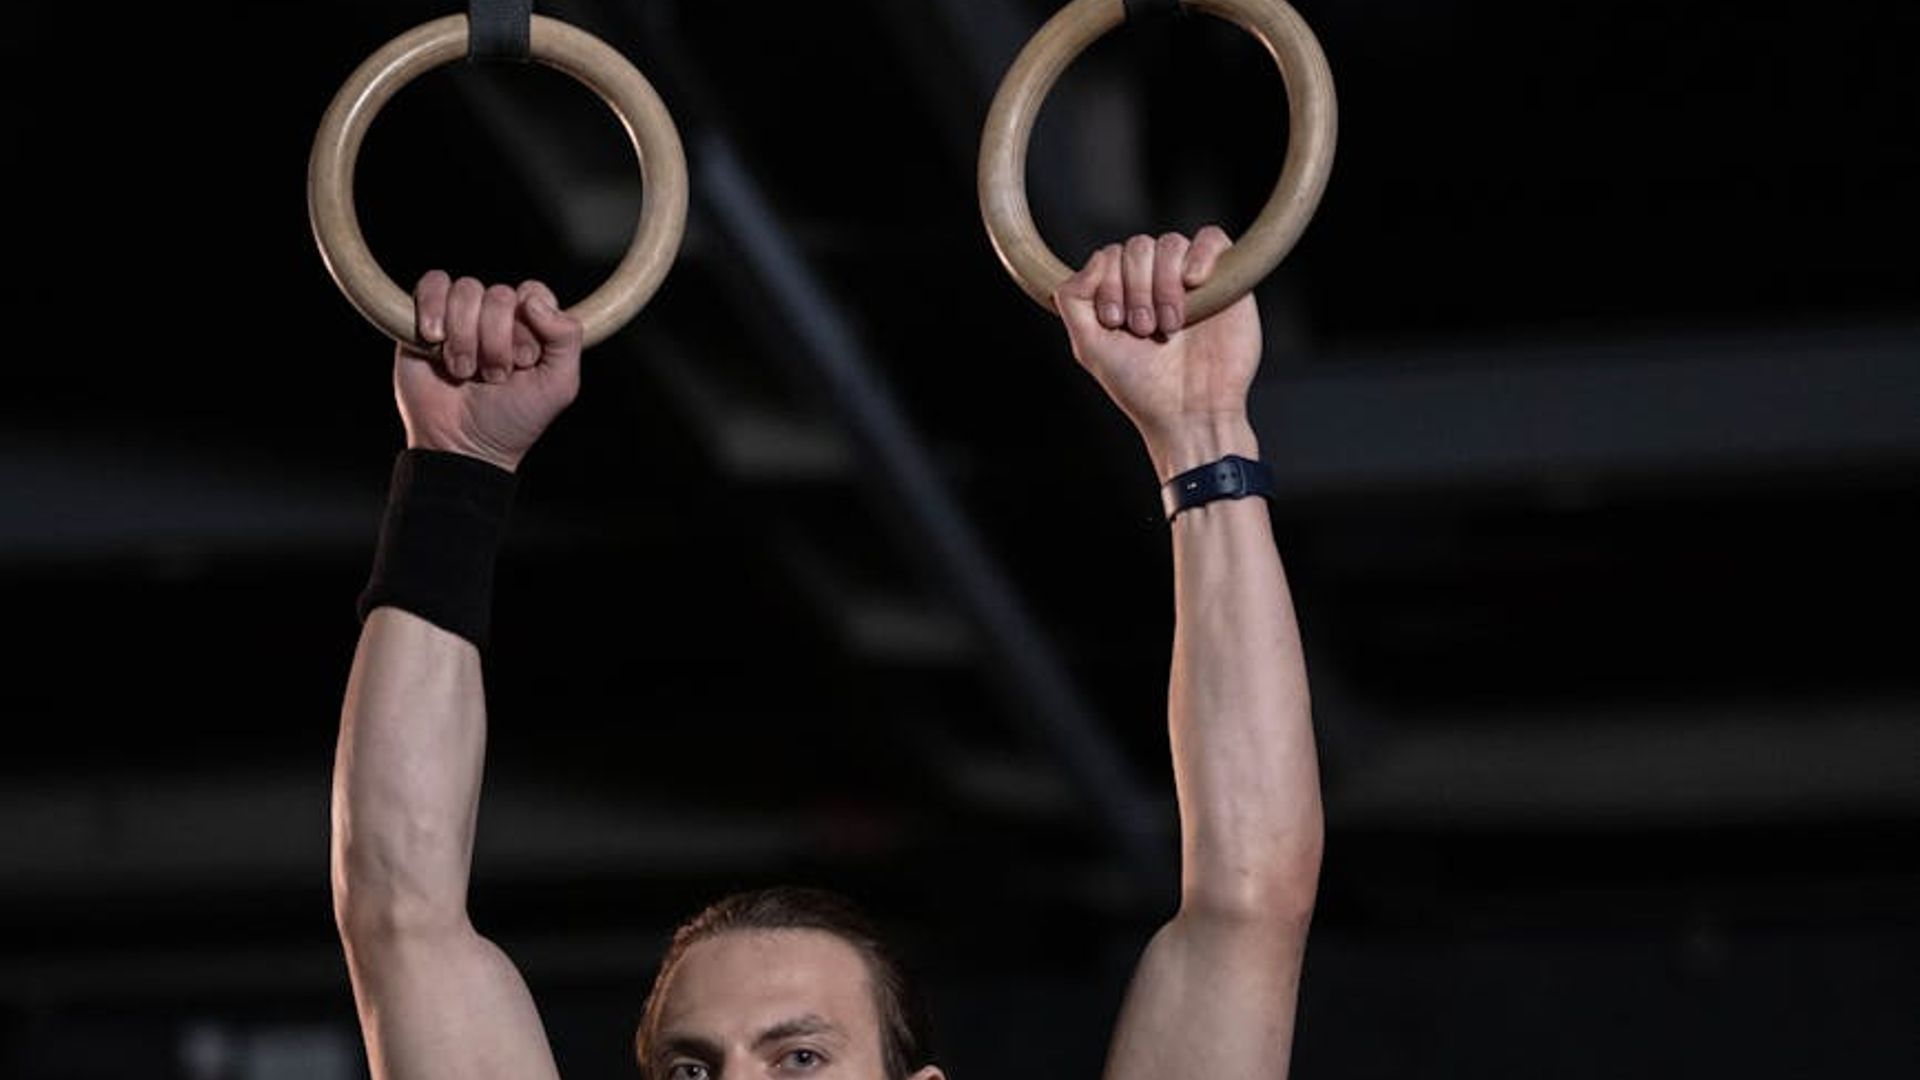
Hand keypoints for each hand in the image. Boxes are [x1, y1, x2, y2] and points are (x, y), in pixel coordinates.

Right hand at [394, 270, 583, 472]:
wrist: (462, 447)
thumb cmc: (513, 420)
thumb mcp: (559, 384)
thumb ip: (567, 337)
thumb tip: (533, 300)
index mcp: (530, 326)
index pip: (534, 293)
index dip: (529, 323)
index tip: (524, 360)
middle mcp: (495, 318)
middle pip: (499, 294)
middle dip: (496, 341)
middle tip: (492, 377)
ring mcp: (459, 316)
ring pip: (465, 290)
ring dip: (465, 337)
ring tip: (463, 371)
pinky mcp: (422, 319)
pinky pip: (430, 284)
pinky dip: (432, 308)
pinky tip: (434, 340)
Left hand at [1052, 227, 1261, 480]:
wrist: (1191, 413)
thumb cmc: (1142, 386)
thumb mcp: (1090, 347)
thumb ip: (1074, 299)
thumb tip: (1096, 258)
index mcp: (1124, 292)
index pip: (1109, 256)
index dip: (1108, 283)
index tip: (1114, 322)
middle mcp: (1155, 282)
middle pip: (1138, 247)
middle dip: (1136, 288)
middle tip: (1144, 328)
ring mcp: (1191, 280)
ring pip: (1171, 244)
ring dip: (1163, 284)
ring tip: (1170, 325)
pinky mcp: (1226, 281)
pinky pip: (1212, 238)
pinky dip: (1200, 253)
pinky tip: (1194, 282)